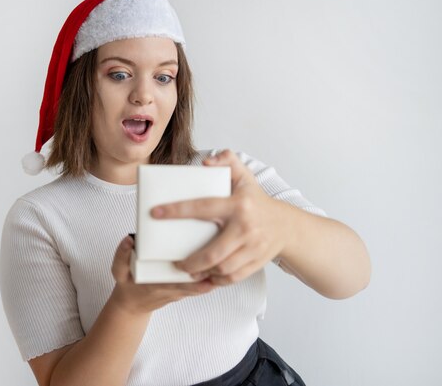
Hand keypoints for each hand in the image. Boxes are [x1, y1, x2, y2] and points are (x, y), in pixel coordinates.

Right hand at [109, 236, 216, 314]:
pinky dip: (210, 278)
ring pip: (202, 287)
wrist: (132, 306)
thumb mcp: (118, 272)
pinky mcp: (184, 291)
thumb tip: (129, 239)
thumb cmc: (128, 286)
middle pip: (196, 286)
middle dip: (210, 276)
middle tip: (222, 260)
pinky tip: (220, 264)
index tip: (204, 270)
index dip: (194, 281)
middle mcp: (172, 291)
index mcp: (157, 286)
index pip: (178, 285)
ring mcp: (180, 293)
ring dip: (213, 277)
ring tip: (226, 259)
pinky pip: (200, 286)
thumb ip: (120, 256)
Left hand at [150, 150, 296, 285]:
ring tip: (189, 271)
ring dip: (202, 273)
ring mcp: (253, 247)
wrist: (286, 226)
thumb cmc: (256, 201)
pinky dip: (217, 281)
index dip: (177, 210)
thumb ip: (227, 160)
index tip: (155, 213)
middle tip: (176, 263)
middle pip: (212, 253)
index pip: (202, 207)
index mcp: (238, 205)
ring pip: (222, 269)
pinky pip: (233, 278)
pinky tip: (206, 277)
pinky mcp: (256, 262)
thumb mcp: (244, 176)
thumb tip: (206, 163)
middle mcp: (245, 227)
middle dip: (190, 263)